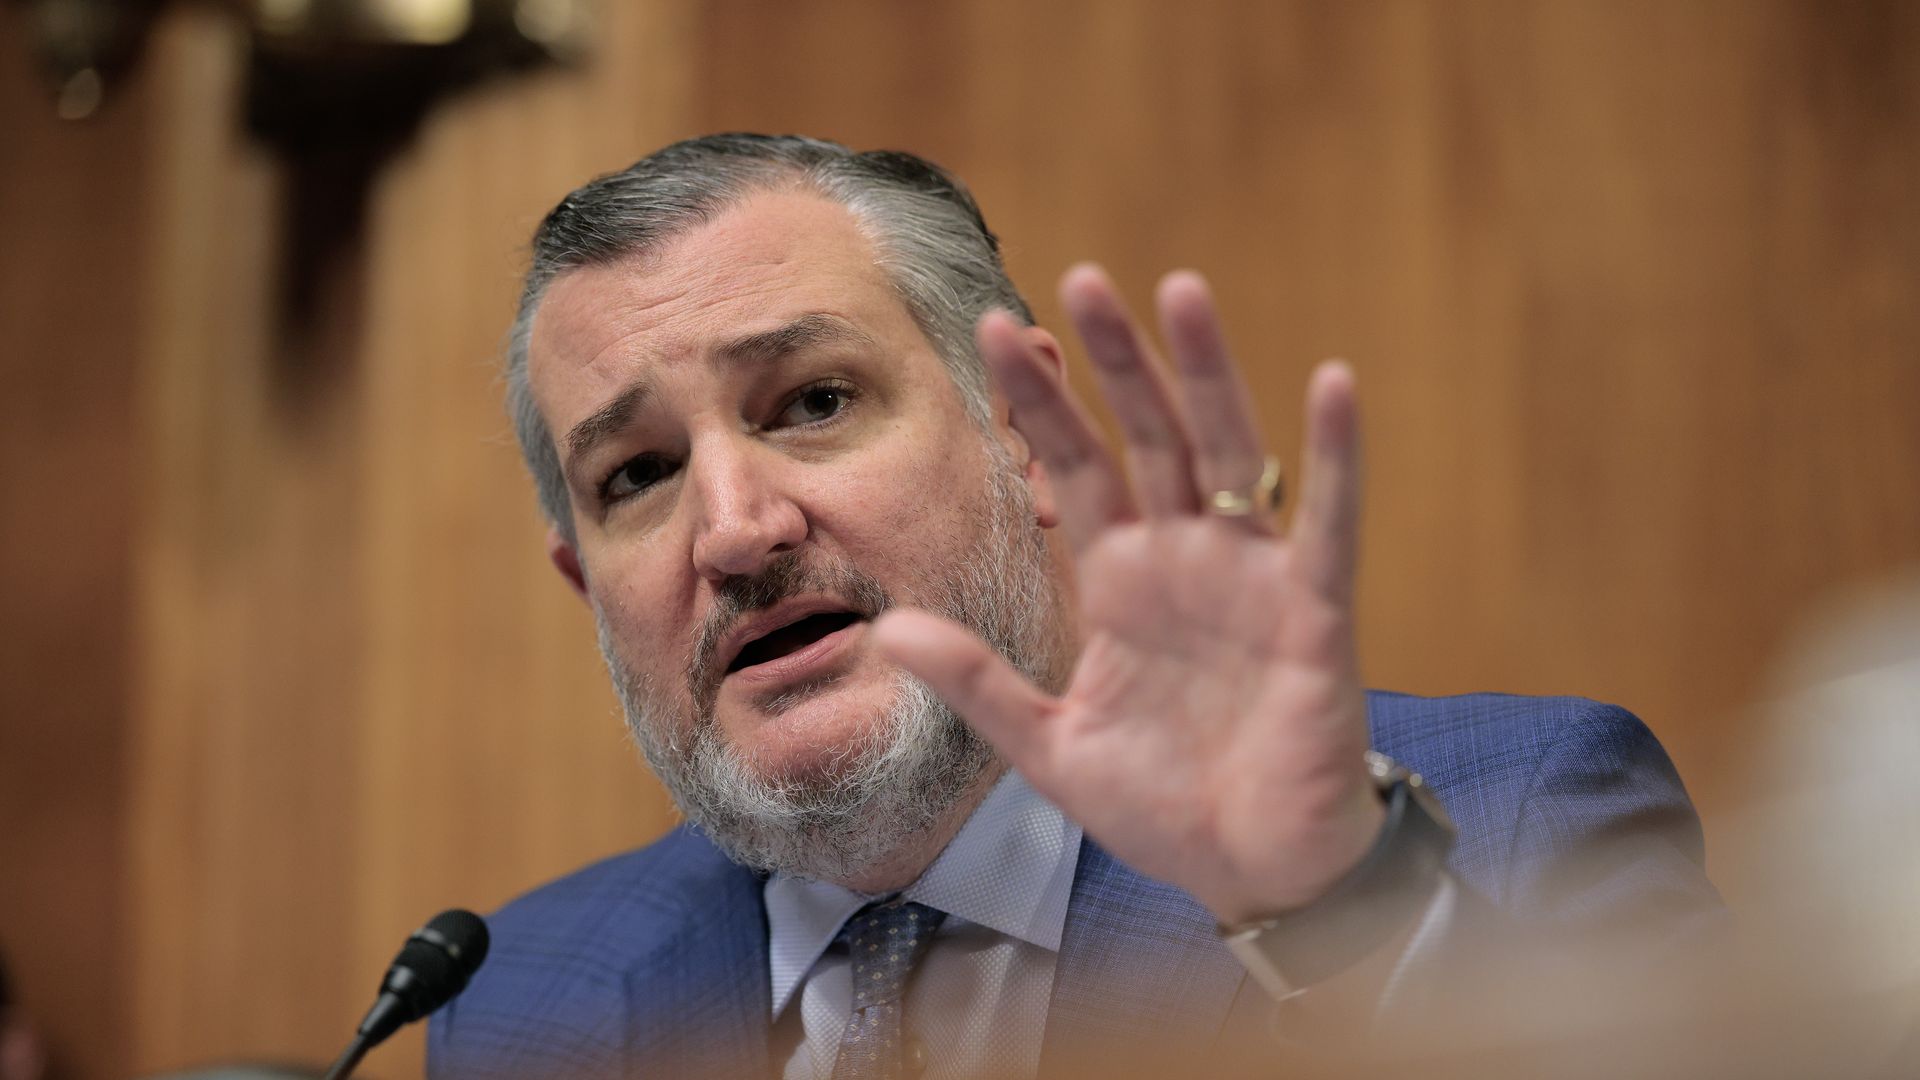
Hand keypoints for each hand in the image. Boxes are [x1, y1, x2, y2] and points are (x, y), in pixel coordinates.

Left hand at [873, 263, 1379, 925]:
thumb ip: (978, 683)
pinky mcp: (1312, 612)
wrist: (1252, 872)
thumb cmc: (1161, 805)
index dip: (1039, 403)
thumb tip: (886, 628)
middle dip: (1113, 360)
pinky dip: (1336, 457)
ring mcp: (1250, 577)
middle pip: (1145, 435)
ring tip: (1180, 290)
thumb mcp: (1049, 745)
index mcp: (1120, 582)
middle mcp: (1184, 560)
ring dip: (1205, 373)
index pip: (1073, 468)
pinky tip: (1333, 384)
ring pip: (1228, 451)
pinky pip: (1327, 523)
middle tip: (1079, 278)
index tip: (994, 331)